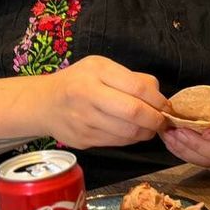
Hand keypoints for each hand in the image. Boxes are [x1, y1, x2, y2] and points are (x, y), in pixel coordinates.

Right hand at [36, 55, 167, 147]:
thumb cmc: (79, 81)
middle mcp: (87, 95)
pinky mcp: (84, 139)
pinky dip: (131, 139)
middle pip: (134, 113)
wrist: (44, 103)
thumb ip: (131, 78)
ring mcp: (84, 120)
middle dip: (155, 119)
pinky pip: (117, 142)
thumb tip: (158, 96)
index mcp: (96, 72)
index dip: (158, 100)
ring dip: (146, 132)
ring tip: (149, 127)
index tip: (165, 105)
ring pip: (128, 132)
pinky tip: (132, 132)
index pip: (138, 88)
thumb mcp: (102, 68)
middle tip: (162, 120)